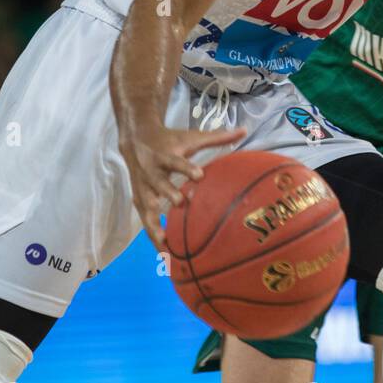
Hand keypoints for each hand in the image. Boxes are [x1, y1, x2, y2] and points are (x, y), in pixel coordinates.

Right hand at [118, 123, 246, 250]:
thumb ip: (217, 137)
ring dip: (155, 224)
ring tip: (165, 242)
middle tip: (180, 203)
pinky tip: (163, 252)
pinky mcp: (139, 200)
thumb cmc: (170, 141)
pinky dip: (153, 235)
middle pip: (158, 184)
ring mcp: (143, 188)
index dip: (186, 168)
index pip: (175, 161)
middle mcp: (151, 172)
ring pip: (147, 208)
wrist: (136, 140)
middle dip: (168, 193)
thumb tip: (245, 130)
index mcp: (165, 155)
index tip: (199, 175)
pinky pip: (145, 220)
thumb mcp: (191, 137)